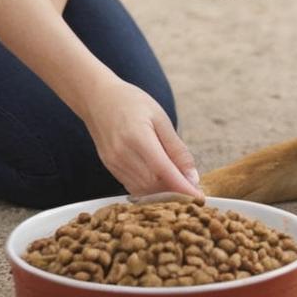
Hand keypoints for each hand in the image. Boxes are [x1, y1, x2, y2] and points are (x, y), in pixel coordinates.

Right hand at [79, 77, 202, 198]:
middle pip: (154, 185)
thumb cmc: (132, 102)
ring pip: (143, 190)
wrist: (97, 98)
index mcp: (137, 137)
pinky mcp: (110, 167)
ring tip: (180, 189)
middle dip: (176, 192)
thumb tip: (192, 177)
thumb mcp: (161, 118)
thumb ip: (177, 149)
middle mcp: (122, 154)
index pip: (164, 171)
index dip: (183, 188)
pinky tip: (162, 184)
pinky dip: (149, 189)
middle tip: (194, 193)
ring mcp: (113, 163)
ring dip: (163, 193)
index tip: (200, 198)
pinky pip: (132, 186)